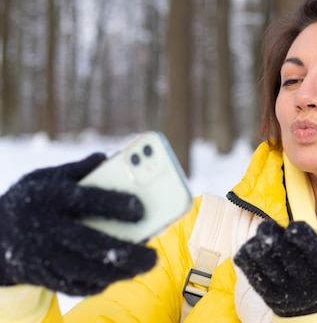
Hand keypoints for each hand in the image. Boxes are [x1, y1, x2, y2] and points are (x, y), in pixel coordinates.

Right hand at [0, 153, 156, 295]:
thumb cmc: (34, 199)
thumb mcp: (48, 176)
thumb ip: (80, 169)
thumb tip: (108, 157)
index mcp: (49, 198)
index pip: (84, 200)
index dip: (113, 204)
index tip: (141, 208)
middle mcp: (45, 228)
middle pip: (89, 243)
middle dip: (125, 252)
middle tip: (154, 255)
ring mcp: (44, 256)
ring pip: (85, 269)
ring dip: (119, 272)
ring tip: (145, 266)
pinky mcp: (44, 275)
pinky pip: (75, 284)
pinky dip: (101, 282)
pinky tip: (121, 274)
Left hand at [233, 219, 316, 316]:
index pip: (313, 252)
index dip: (302, 238)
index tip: (294, 226)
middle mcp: (303, 282)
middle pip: (285, 257)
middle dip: (273, 239)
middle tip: (266, 225)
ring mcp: (284, 289)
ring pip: (267, 265)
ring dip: (258, 247)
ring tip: (258, 235)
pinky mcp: (268, 294)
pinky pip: (253, 276)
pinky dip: (247, 260)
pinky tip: (248, 247)